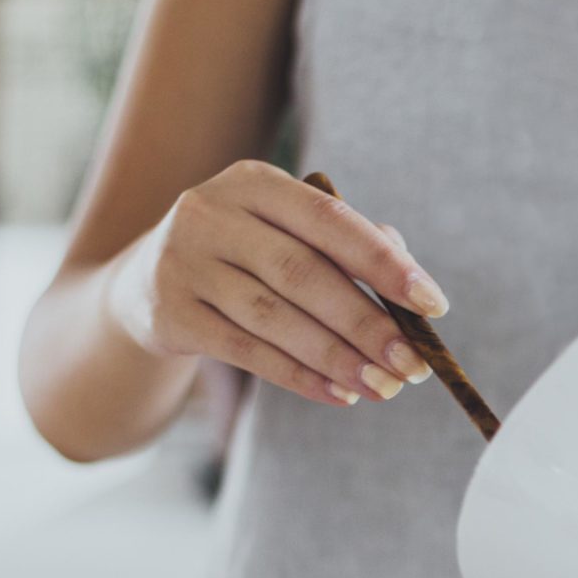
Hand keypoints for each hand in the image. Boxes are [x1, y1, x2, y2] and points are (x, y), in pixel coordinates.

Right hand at [105, 160, 447, 406]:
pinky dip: (299, 377)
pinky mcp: (169, 313)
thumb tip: (409, 286)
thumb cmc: (244, 256)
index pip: (330, 219)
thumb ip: (346, 247)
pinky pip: (246, 351)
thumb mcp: (285, 233)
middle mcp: (211, 213)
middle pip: (303, 274)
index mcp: (254, 183)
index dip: (384, 263)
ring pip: (274, 318)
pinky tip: (340, 394)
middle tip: (413, 367)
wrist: (143, 284)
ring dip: (338, 359)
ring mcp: (183, 262)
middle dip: (367, 325)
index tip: (433, 303)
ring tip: (384, 387)